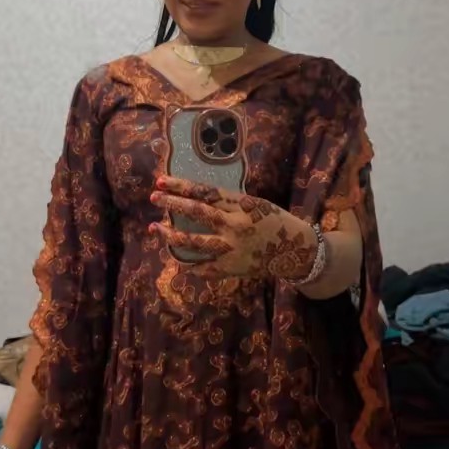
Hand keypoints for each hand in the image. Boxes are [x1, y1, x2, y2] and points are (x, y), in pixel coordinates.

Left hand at [149, 176, 317, 279]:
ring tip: (155, 228)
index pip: (206, 192)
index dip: (182, 186)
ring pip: (195, 241)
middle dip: (173, 204)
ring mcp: (231, 248)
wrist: (295, 250)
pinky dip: (191, 265)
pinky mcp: (232, 267)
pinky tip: (177, 260)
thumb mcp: (255, 204)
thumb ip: (229, 203)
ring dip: (172, 235)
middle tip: (154, 197)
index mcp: (241, 206)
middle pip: (197, 212)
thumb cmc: (274, 221)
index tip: (163, 180)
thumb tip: (198, 196)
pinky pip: (205, 268)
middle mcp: (234, 225)